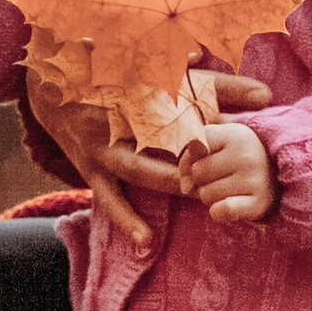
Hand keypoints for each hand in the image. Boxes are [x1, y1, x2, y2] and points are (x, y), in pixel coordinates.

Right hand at [25, 74, 270, 247]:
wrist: (52, 83)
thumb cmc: (117, 74)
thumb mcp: (160, 68)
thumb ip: (210, 81)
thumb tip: (259, 90)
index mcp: (143, 86)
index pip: (187, 95)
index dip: (220, 103)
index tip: (255, 109)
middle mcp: (122, 116)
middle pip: (165, 137)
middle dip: (194, 154)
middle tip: (228, 168)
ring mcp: (104, 145)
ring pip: (143, 169)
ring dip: (172, 183)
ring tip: (202, 198)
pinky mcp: (91, 168)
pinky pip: (110, 198)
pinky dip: (128, 220)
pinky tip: (147, 242)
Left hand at [180, 119, 276, 223]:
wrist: (274, 180)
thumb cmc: (235, 161)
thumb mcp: (217, 146)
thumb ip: (192, 155)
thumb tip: (186, 187)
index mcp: (235, 134)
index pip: (193, 145)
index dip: (189, 158)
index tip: (204, 160)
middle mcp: (247, 154)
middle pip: (197, 172)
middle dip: (202, 180)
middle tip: (220, 177)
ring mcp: (255, 179)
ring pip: (206, 194)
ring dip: (211, 197)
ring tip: (228, 189)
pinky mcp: (259, 203)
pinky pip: (220, 211)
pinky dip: (218, 212)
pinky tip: (228, 206)